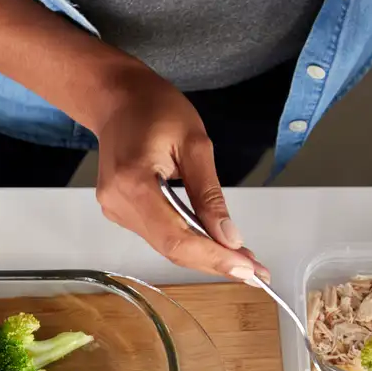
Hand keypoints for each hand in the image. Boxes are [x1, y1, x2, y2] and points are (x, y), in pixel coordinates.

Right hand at [91, 68, 267, 280]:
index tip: (247, 270)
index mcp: (133, 182)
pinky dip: (189, 241)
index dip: (213, 258)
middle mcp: (118, 202)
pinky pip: (159, 235)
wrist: (117, 98)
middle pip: (171, 249)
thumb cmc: (154, 108)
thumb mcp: (195, 143)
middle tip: (255, 272)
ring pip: (166, 247)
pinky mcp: (120, 211)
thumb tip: (229, 236)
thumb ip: (210, 194)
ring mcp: (115, 209)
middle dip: (216, 262)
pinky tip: (213, 242)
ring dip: (205, 255)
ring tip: (242, 259)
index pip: (176, 237)